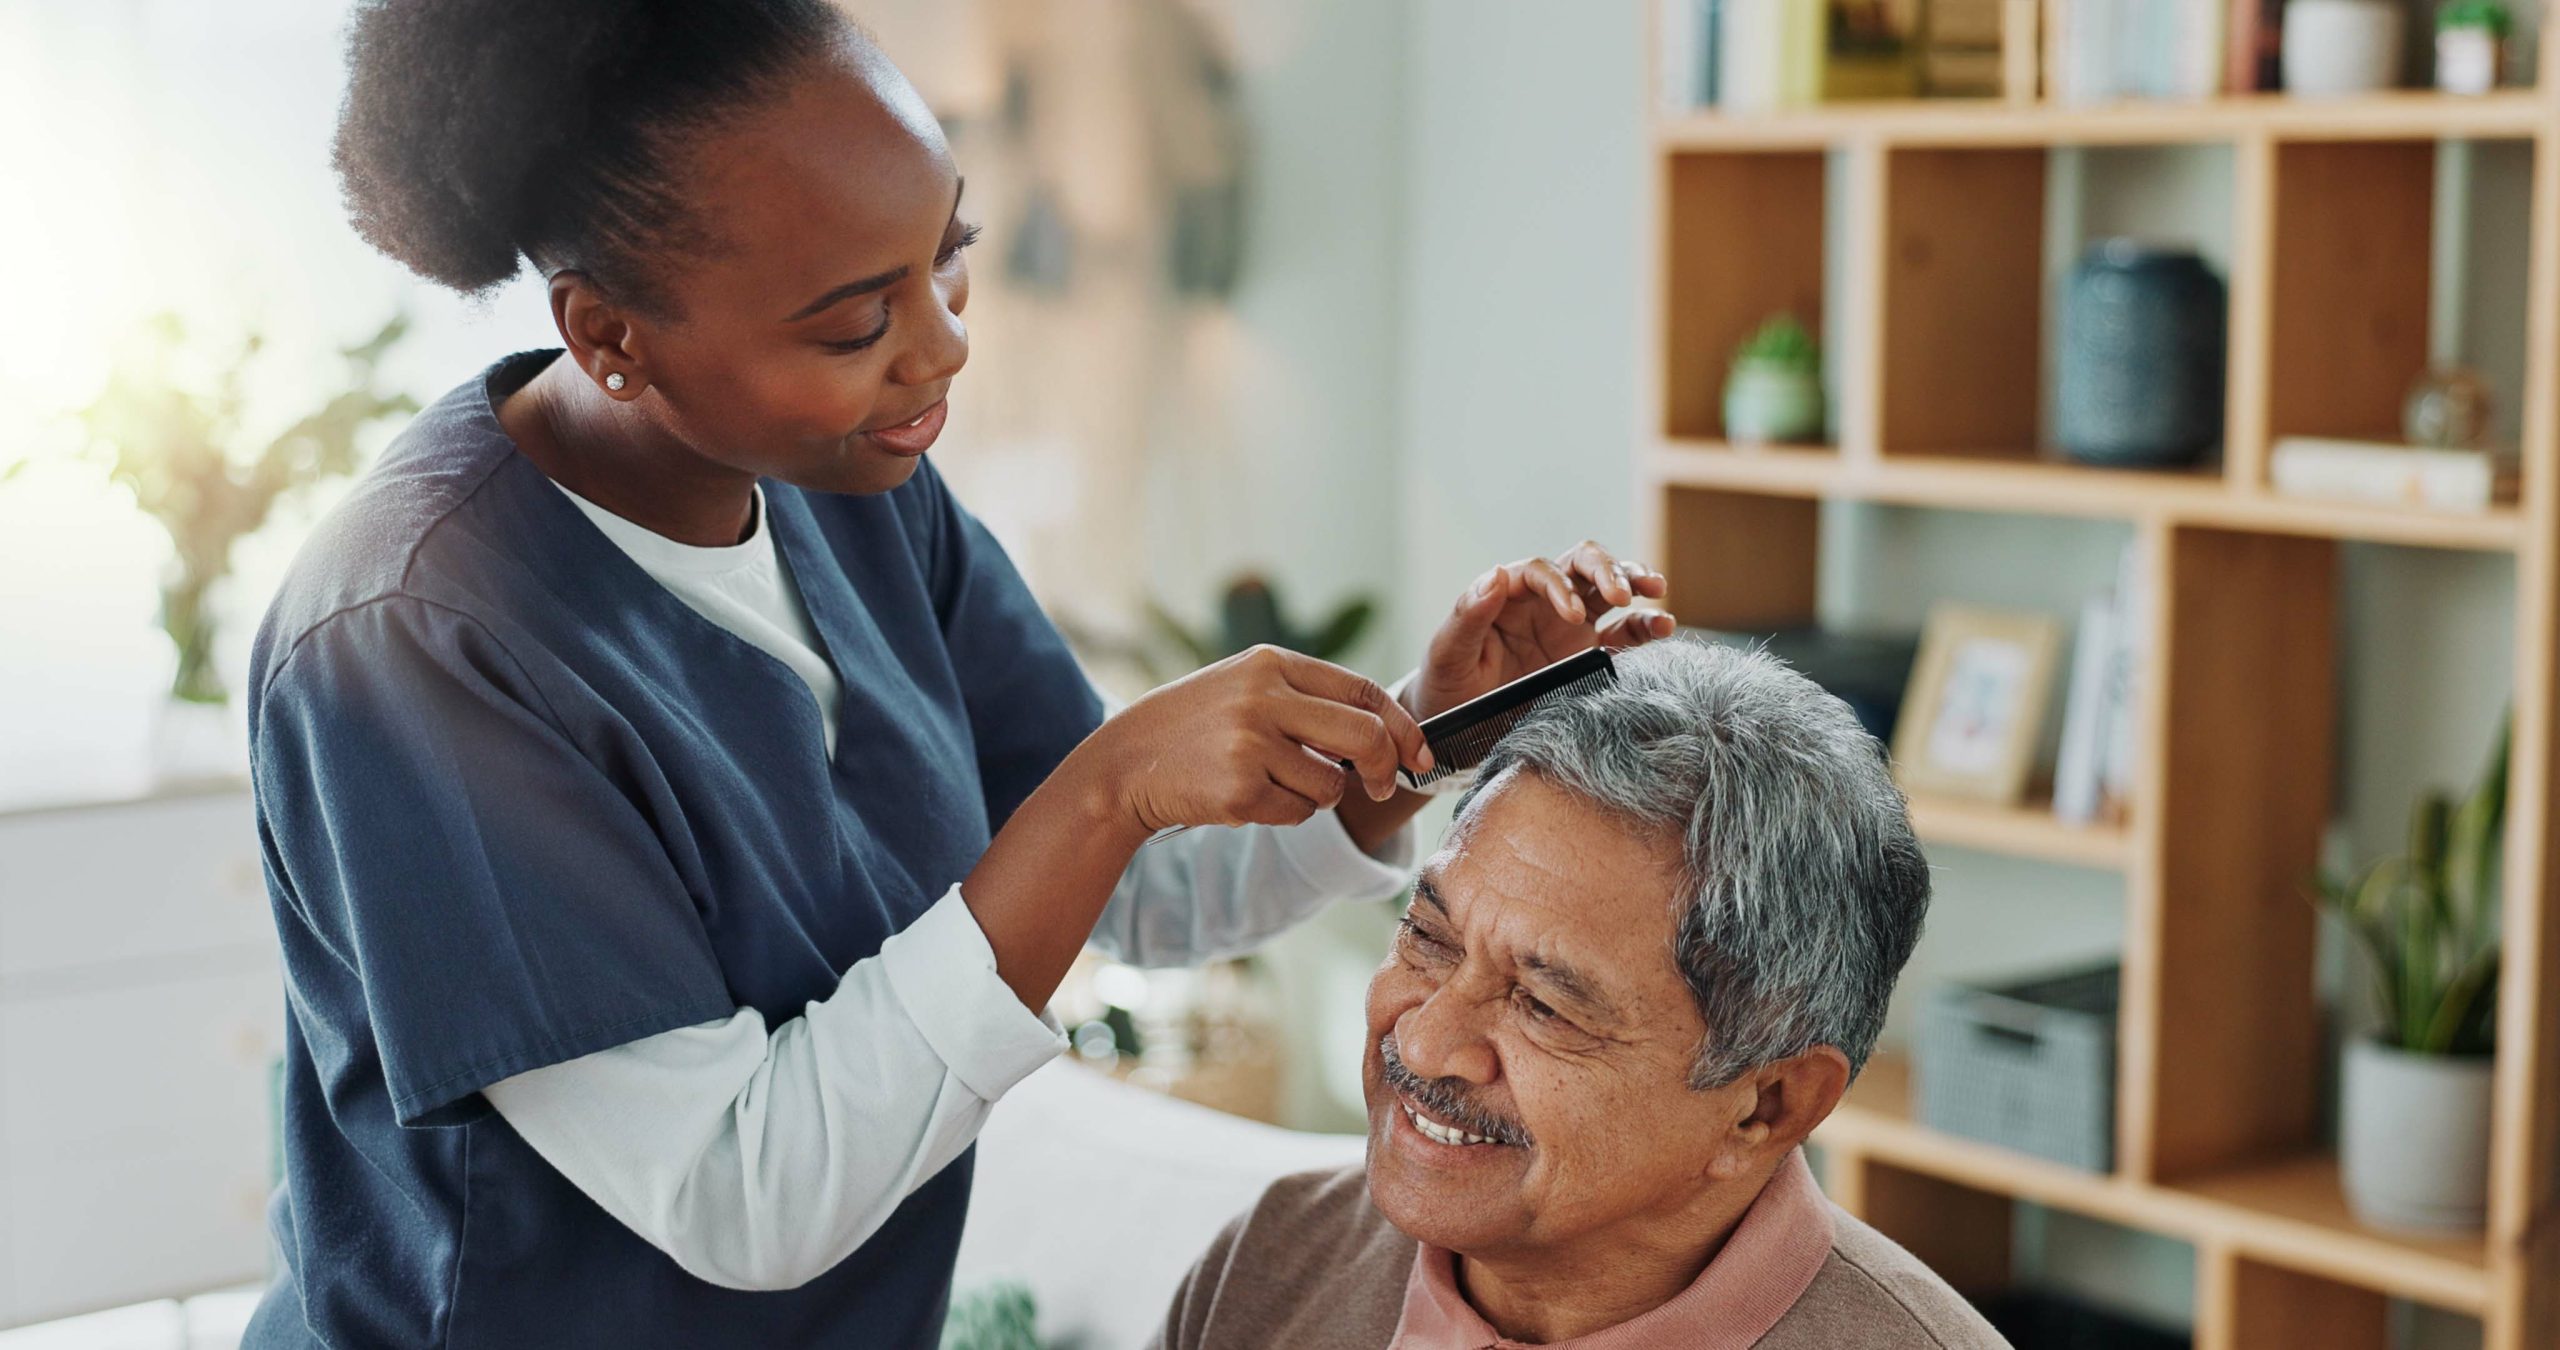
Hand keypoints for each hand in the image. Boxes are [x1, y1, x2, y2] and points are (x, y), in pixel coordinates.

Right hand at [1075, 645, 1433, 838]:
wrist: (1123, 764)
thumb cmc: (1195, 728)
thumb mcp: (1246, 689)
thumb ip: (1307, 700)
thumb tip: (1385, 735)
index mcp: (1271, 662)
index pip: (1362, 690)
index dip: (1402, 726)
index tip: (1419, 754)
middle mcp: (1263, 696)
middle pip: (1363, 736)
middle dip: (1385, 767)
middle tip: (1382, 787)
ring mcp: (1249, 743)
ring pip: (1331, 784)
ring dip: (1317, 795)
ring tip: (1273, 783)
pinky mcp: (1238, 789)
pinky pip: (1297, 813)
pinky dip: (1283, 814)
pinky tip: (1245, 798)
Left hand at [1409, 541, 1674, 719]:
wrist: (1457, 729)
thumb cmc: (1445, 686)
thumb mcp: (1448, 654)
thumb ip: (1468, 615)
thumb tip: (1497, 573)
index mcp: (1509, 594)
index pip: (1543, 571)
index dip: (1561, 585)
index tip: (1571, 615)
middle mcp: (1544, 602)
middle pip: (1584, 563)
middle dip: (1608, 569)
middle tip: (1623, 594)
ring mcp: (1572, 626)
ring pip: (1610, 590)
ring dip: (1635, 582)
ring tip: (1656, 592)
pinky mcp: (1589, 656)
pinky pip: (1624, 634)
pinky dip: (1646, 627)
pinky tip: (1664, 628)